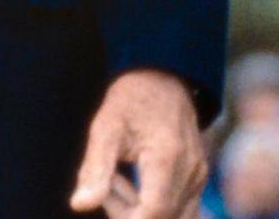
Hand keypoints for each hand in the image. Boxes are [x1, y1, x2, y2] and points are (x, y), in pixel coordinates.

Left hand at [70, 70, 206, 218]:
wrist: (163, 74)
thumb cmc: (131, 98)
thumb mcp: (106, 126)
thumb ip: (94, 168)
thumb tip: (80, 205)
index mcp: (168, 159)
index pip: (152, 215)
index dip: (124, 218)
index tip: (106, 196)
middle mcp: (191, 172)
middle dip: (129, 213)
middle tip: (110, 180)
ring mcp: (198, 176)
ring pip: (172, 217)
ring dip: (142, 211)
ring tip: (122, 180)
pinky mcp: (198, 178)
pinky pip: (180, 210)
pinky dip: (156, 207)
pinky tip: (138, 183)